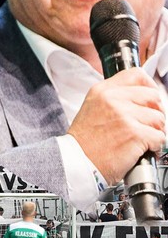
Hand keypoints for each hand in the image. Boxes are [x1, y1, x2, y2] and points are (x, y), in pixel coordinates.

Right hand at [67, 68, 164, 184]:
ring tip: (141, 139)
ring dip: (155, 131)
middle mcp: (113, 99)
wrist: (78, 161)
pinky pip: (160, 136)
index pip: (136, 75)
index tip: (148, 99)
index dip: (148, 86)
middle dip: (155, 112)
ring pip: (159, 118)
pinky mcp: (135, 133)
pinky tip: (141, 148)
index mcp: (102, 90)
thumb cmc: (85, 140)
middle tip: (146, 124)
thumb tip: (142, 97)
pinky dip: (155, 145)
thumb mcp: (93, 107)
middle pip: (153, 96)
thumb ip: (114, 98)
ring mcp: (124, 115)